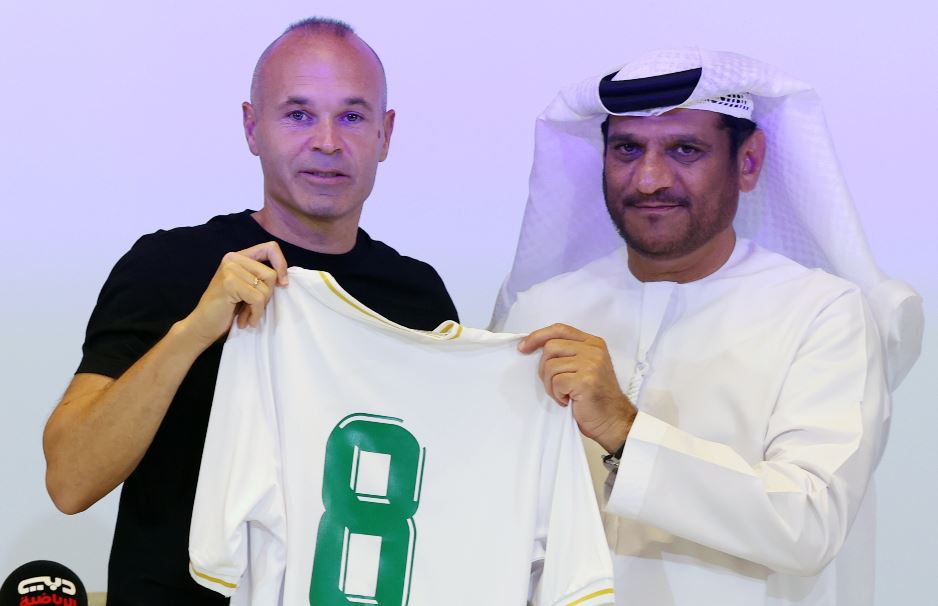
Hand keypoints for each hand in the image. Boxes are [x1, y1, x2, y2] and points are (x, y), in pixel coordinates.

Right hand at [180, 241, 288, 347]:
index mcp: (238, 257)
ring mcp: (230, 270)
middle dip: (267, 295)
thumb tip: (285, 278)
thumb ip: (261, 277)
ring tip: (247, 315)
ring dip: (259, 308)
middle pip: (271, 274)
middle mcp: (232, 259)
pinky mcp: (229, 283)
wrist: (203, 325)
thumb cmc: (227, 308)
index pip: (270, 248)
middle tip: (252, 307)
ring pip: (266, 288)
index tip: (283, 283)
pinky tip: (245, 321)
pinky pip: (258, 299)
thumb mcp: (247, 287)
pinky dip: (255, 314)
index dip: (281, 264)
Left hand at [519, 323, 636, 452]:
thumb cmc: (594, 396)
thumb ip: (567, 353)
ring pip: (550, 366)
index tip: (523, 348)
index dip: (537, 336)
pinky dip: (557, 394)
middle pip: (550, 347)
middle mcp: (593, 350)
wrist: (612, 419)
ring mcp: (591, 364)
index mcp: (592, 343)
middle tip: (554, 384)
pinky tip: (568, 400)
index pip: (559, 329)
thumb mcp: (584, 366)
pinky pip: (556, 382)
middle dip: (544, 368)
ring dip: (550, 385)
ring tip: (563, 394)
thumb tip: (533, 347)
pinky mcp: (586, 380)